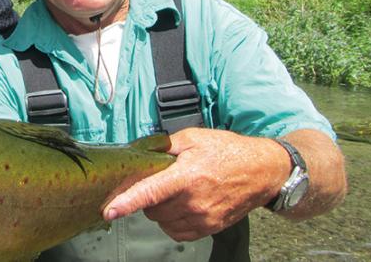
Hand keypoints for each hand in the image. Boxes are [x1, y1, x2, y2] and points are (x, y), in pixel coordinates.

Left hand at [102, 128, 288, 240]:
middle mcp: (194, 201)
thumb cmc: (227, 150)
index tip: (108, 211)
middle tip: (162, 182)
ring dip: (160, 210)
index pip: (150, 193)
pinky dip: (171, 222)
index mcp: (186, 176)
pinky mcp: (209, 228)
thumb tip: (139, 153)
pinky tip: (181, 206)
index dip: (126, 203)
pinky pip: (176, 232)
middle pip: (152, 209)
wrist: (262, 171)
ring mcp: (202, 218)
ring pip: (162, 222)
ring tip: (175, 192)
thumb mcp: (194, 138)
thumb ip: (164, 146)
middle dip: (148, 197)